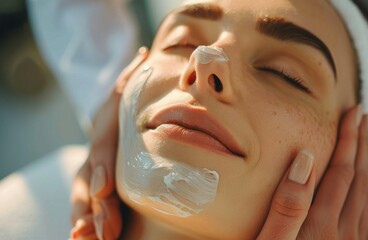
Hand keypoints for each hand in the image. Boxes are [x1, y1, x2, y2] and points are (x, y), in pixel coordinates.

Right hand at [70, 47, 148, 239]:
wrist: (108, 124)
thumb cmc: (121, 109)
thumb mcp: (122, 90)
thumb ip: (131, 77)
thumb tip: (143, 55)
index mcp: (102, 136)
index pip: (100, 153)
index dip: (102, 169)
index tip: (105, 188)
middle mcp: (93, 160)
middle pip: (89, 185)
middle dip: (95, 207)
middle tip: (103, 230)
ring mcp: (92, 178)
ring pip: (84, 202)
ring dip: (87, 221)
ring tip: (89, 239)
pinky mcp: (97, 192)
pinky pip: (89, 211)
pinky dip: (87, 226)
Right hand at [257, 105, 367, 238]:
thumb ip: (288, 205)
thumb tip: (304, 159)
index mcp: (322, 225)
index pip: (341, 171)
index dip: (348, 139)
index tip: (353, 113)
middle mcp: (345, 232)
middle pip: (358, 178)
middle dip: (361, 143)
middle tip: (364, 117)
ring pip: (367, 194)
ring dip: (367, 164)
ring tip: (366, 142)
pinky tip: (365, 183)